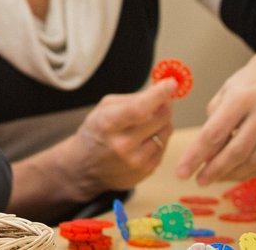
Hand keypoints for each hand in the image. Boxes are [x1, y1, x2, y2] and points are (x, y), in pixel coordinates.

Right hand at [60, 80, 175, 195]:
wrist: (85, 167)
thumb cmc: (96, 132)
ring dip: (162, 123)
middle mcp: (123, 144)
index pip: (138, 109)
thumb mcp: (103, 109)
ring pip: (166, 131)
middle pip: (160, 118)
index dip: (158, 95)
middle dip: (164, 105)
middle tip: (161, 100)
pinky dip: (159, 138)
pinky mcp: (146, 170)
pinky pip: (164, 146)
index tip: (171, 84)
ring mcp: (136, 160)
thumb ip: (132, 99)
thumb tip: (163, 92)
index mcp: (107, 124)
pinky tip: (144, 139)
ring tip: (146, 123)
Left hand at [175, 53, 255, 184]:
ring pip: (254, 161)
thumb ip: (213, 123)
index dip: (196, 156)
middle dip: (214, 170)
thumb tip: (203, 155)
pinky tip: (232, 174)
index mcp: (241, 99)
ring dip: (231, 175)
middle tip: (198, 181)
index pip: (214, 134)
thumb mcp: (224, 94)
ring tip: (213, 178)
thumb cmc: (246, 84)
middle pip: (236, 151)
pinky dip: (247, 172)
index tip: (181, 172)